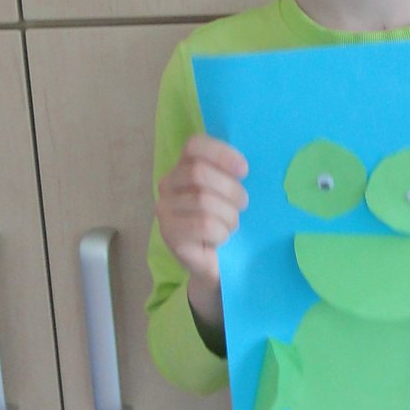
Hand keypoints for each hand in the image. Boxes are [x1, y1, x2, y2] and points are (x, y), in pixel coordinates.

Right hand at [156, 134, 248, 328]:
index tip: (244, 170)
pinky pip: (203, 225)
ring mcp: (164, 210)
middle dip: (230, 190)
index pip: (194, 145)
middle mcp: (168, 184)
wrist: (218, 264)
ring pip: (203, 201)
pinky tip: (221, 239)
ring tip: (231, 225)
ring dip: (228, 216)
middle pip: (199, 173)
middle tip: (243, 205)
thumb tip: (245, 165)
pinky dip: (221, 232)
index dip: (221, 154)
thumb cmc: (226, 221)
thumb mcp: (231, 193)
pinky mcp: (169, 234)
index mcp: (184, 166)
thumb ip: (232, 173)